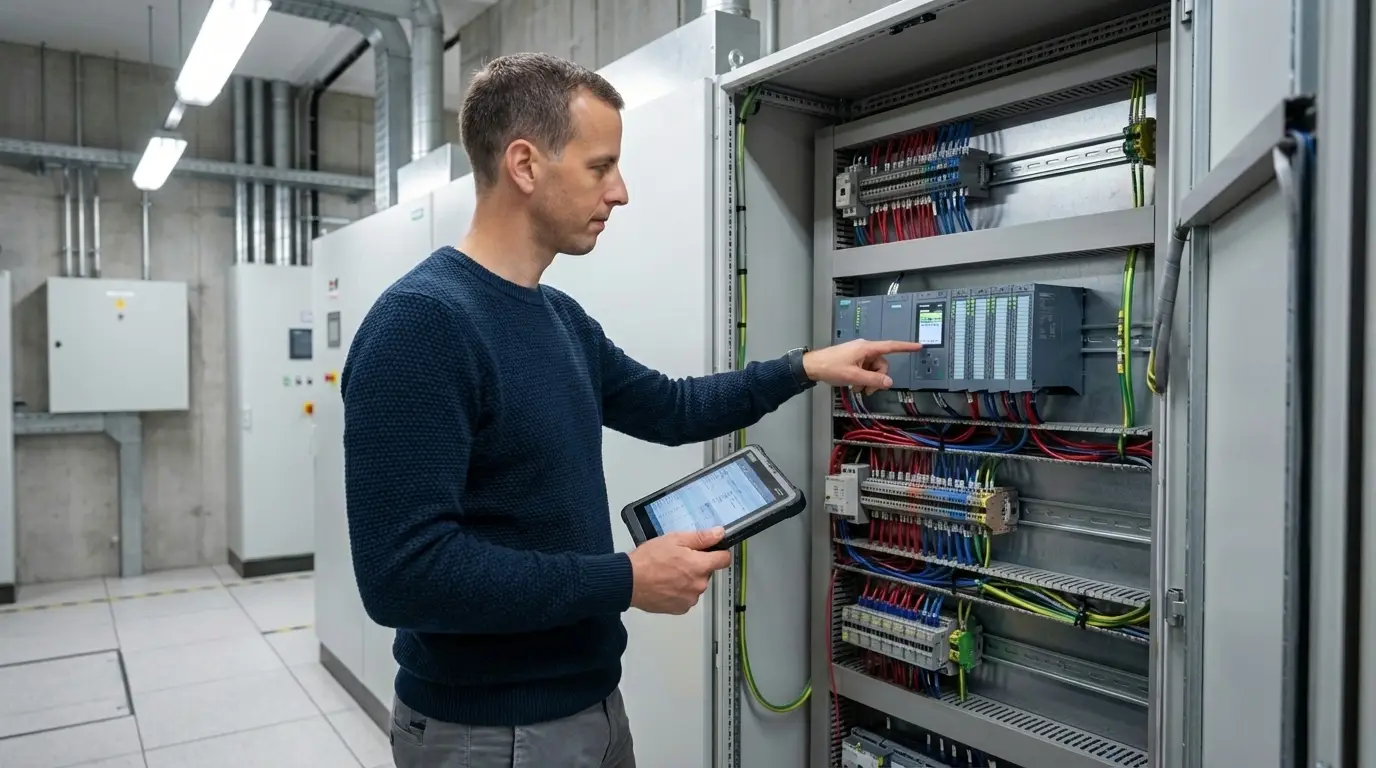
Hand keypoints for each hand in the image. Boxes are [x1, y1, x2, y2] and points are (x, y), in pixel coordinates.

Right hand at [628, 527, 732, 614]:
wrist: (629, 581)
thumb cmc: (648, 560)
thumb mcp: (675, 539)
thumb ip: (701, 537)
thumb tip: (719, 534)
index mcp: (700, 566)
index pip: (724, 559)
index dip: (719, 552)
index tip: (713, 551)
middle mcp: (699, 585)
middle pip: (707, 572)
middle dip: (697, 565)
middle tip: (678, 559)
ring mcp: (690, 599)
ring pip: (696, 585)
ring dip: (687, 579)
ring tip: (668, 572)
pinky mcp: (680, 608)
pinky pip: (686, 597)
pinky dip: (679, 591)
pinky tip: (666, 584)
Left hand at [803, 339, 922, 393]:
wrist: (812, 366)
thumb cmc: (831, 367)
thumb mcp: (854, 377)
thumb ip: (873, 380)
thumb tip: (889, 383)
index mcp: (866, 348)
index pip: (891, 346)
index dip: (905, 347)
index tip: (918, 346)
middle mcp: (864, 349)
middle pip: (881, 364)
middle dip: (877, 378)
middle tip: (867, 390)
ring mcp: (858, 354)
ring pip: (873, 369)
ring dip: (869, 380)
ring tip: (858, 388)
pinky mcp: (853, 359)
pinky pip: (865, 369)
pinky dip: (863, 378)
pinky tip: (854, 385)